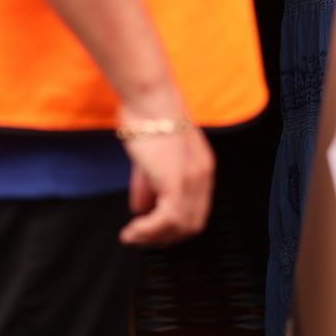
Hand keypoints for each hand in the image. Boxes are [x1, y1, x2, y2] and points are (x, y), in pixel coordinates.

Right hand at [119, 110, 214, 246]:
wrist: (148, 98)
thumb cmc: (146, 117)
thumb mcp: (149, 158)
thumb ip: (149, 186)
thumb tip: (141, 210)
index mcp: (201, 167)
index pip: (196, 210)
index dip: (174, 227)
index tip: (152, 231)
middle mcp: (202, 175)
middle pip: (192, 224)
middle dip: (165, 238)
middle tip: (141, 238)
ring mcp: (192, 179)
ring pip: (180, 226)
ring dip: (154, 237)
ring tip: (132, 236)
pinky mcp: (177, 181)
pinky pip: (167, 220)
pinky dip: (149, 231)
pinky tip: (132, 230)